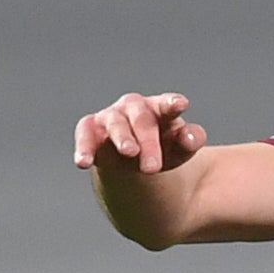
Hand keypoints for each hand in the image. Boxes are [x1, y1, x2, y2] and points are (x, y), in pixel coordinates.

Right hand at [73, 91, 203, 177]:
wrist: (134, 162)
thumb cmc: (162, 149)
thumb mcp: (180, 149)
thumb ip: (190, 141)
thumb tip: (190, 137)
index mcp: (159, 109)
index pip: (167, 105)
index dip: (172, 104)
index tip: (180, 105)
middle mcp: (134, 108)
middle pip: (142, 120)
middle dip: (148, 143)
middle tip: (153, 168)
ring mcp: (111, 117)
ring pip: (115, 123)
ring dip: (122, 138)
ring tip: (129, 153)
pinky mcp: (90, 130)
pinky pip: (85, 135)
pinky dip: (83, 148)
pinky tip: (83, 163)